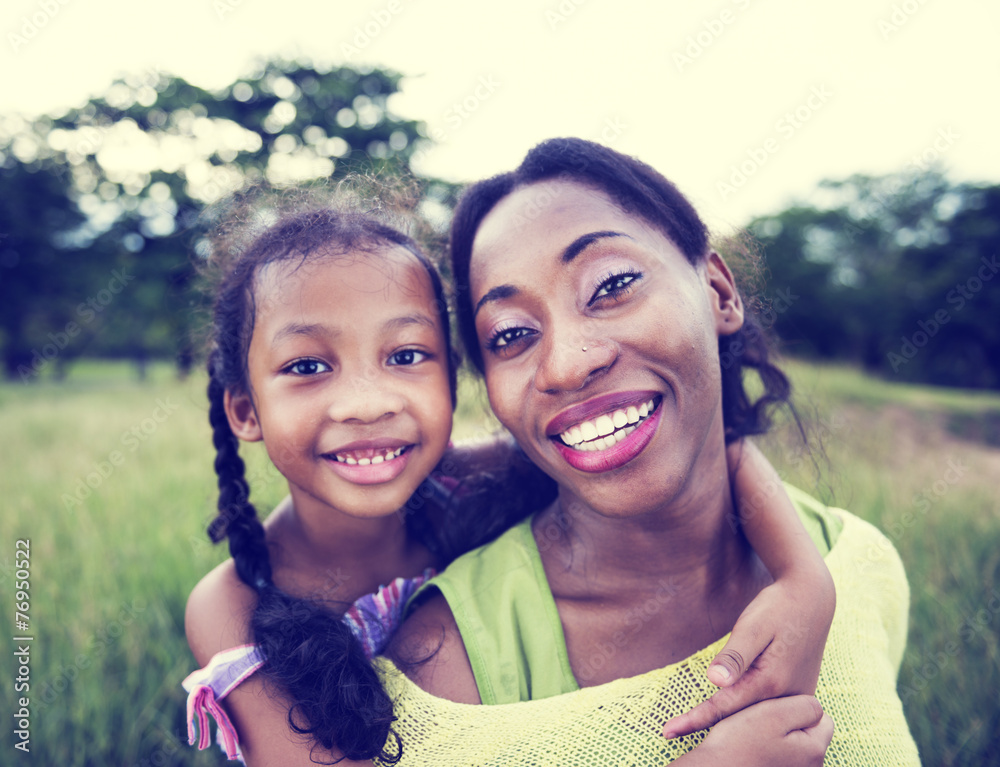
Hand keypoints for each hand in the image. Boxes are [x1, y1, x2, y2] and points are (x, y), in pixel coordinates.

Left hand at [663, 565, 834, 737]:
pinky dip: (749, 713)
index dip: (694, 720)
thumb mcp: (753, 626)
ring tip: (694, 729)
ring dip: (730, 725)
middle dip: (709, 726)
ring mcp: (797, 697)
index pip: (724, 707)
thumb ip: (735, 655)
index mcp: (771, 682)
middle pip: (740, 718)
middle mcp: (787, 697)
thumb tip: (715, 681)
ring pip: (756, 717)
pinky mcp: (800, 693)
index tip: (668, 731)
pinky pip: (770, 709)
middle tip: (672, 732)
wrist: (812, 598)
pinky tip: (734, 720)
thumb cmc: (778, 608)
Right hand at [680, 695, 832, 766]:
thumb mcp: (773, 713)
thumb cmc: (739, 743)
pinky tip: (753, 754)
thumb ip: (804, 706)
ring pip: (794, 746)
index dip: (796, 707)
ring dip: (779, 739)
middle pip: (809, 732)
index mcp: (814, 750)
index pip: (821, 716)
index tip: (773, 712)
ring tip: (754, 739)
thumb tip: (817, 709)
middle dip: (790, 725)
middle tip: (761, 724)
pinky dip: (770, 754)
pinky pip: (782, 759)